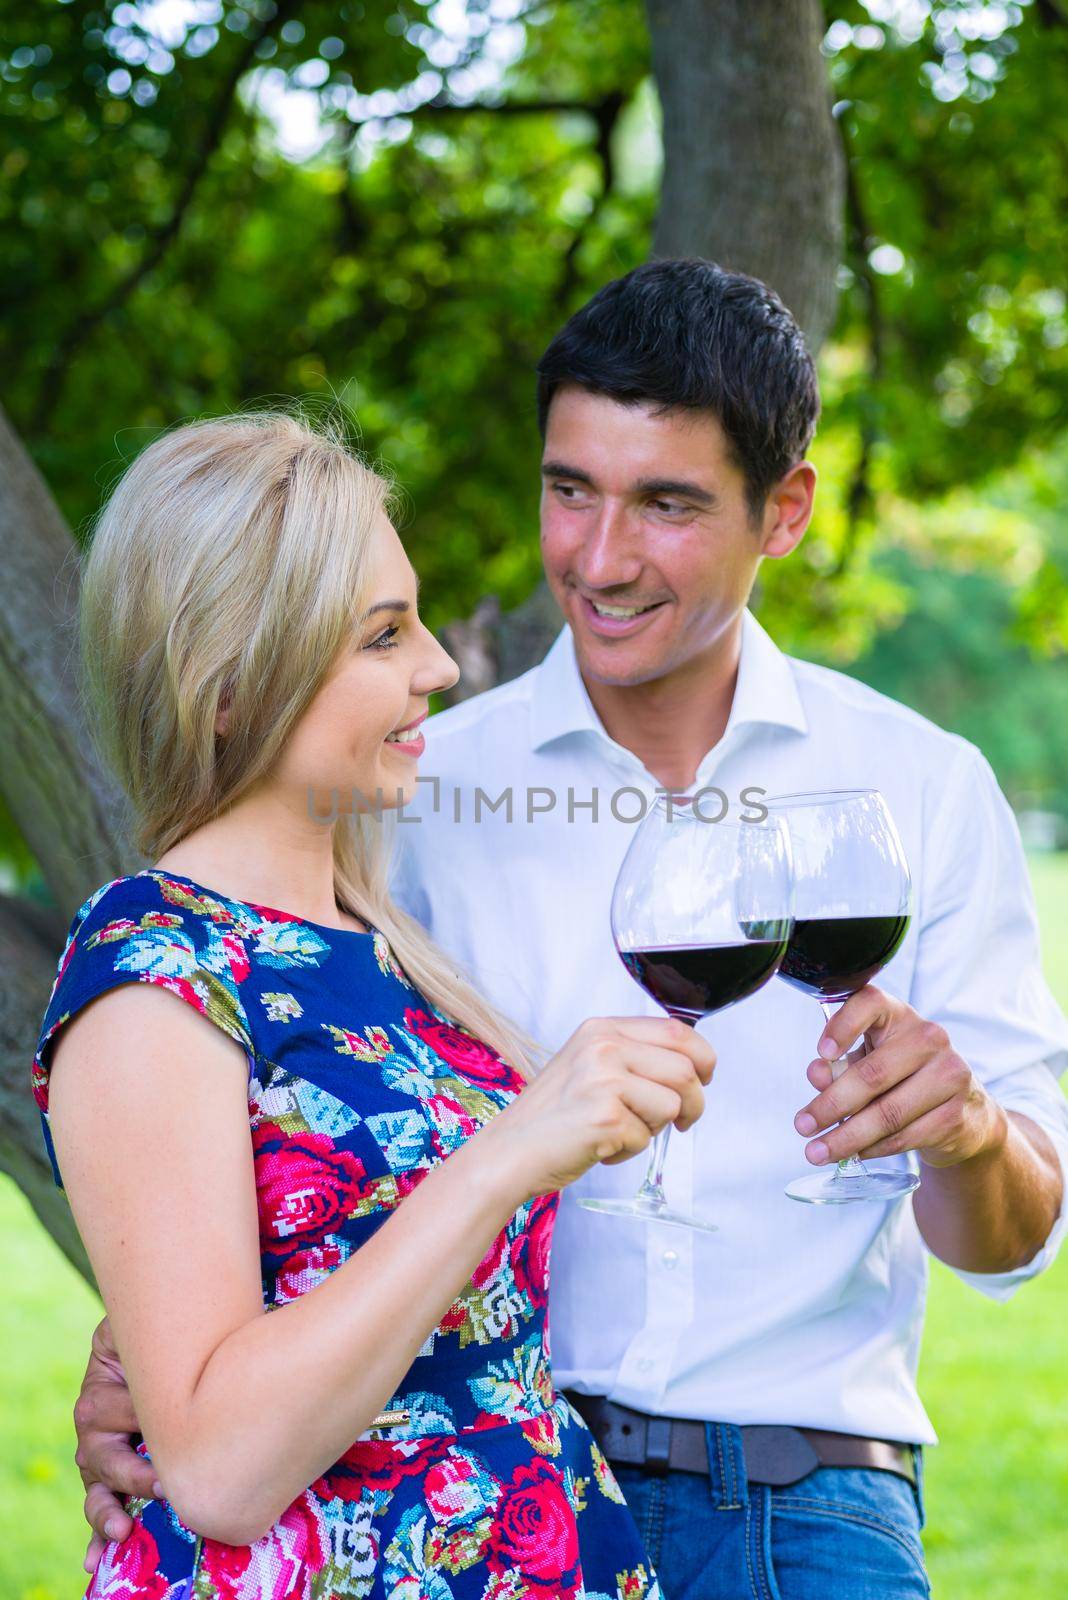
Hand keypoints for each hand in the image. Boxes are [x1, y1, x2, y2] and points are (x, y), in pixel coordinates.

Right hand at [73, 1315, 158, 1572]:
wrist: (156, 1347)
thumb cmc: (159, 1337)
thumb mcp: (147, 1327)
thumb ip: (155, 1329)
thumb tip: (179, 1332)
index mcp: (102, 1387)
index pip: (119, 1408)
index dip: (141, 1419)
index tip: (171, 1430)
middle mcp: (95, 1425)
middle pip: (104, 1455)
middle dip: (131, 1473)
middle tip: (160, 1486)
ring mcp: (100, 1454)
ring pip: (97, 1487)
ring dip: (108, 1513)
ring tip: (123, 1531)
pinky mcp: (109, 1477)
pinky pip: (100, 1507)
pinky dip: (98, 1537)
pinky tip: (96, 1562)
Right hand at [489, 1015, 715, 1200]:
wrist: (509, 1151)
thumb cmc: (551, 1116)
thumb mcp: (588, 1065)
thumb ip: (631, 1056)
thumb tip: (689, 1065)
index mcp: (602, 1028)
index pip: (676, 1030)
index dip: (703, 1057)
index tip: (704, 1078)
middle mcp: (603, 1046)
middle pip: (685, 1069)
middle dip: (693, 1102)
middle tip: (681, 1121)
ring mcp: (604, 1079)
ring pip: (673, 1104)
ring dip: (656, 1128)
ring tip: (622, 1131)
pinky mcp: (606, 1116)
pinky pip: (647, 1137)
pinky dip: (630, 1150)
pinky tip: (601, 1146)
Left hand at [794, 986, 1003, 1169]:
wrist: (964, 1109)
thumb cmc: (903, 1076)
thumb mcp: (866, 1061)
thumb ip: (838, 1066)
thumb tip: (817, 1075)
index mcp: (898, 1015)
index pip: (871, 1003)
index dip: (844, 1026)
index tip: (821, 1053)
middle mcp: (928, 1039)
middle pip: (873, 1074)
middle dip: (831, 1105)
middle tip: (802, 1126)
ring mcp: (949, 1076)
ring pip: (888, 1114)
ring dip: (847, 1137)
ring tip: (818, 1151)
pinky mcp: (956, 1114)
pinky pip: (904, 1137)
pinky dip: (873, 1148)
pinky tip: (855, 1153)